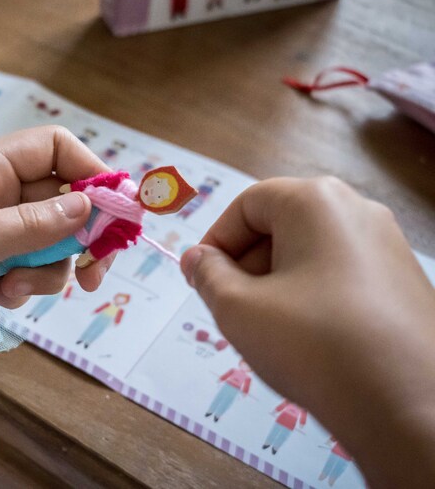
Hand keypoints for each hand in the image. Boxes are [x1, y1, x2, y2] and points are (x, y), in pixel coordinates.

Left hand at [0, 125, 113, 367]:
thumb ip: (28, 226)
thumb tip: (88, 207)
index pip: (55, 148)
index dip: (91, 174)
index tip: (116, 216)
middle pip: (63, 199)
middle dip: (79, 237)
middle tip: (92, 277)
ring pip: (49, 240)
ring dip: (44, 270)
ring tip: (7, 289)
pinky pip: (26, 267)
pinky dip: (21, 285)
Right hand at [180, 177, 434, 486]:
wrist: (408, 404)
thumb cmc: (313, 344)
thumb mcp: (238, 308)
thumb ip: (207, 275)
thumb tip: (196, 259)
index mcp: (316, 201)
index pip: (247, 204)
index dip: (216, 241)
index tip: (201, 279)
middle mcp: (358, 209)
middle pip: (281, 224)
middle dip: (247, 263)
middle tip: (232, 307)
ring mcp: (388, 244)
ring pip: (311, 251)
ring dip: (277, 281)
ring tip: (269, 328)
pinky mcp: (404, 280)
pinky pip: (342, 273)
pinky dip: (313, 295)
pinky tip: (309, 338)